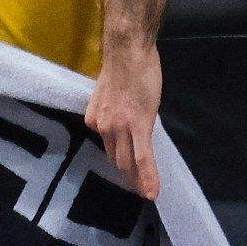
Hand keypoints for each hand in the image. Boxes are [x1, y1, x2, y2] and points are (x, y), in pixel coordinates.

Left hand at [85, 34, 164, 199]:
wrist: (129, 52)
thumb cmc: (124, 65)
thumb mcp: (107, 91)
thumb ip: (111, 108)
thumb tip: (122, 115)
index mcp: (93, 119)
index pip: (107, 143)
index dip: (119, 154)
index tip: (127, 163)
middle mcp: (102, 128)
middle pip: (115, 158)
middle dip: (126, 175)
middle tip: (135, 188)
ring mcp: (120, 129)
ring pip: (128, 162)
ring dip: (137, 180)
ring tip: (145, 193)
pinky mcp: (139, 127)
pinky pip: (143, 157)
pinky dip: (148, 177)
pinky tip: (152, 192)